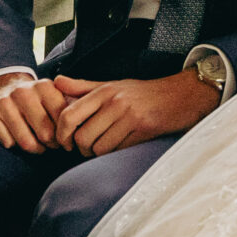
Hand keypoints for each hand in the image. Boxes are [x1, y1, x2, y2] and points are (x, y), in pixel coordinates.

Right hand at [0, 72, 64, 153]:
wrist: (3, 86)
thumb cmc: (36, 98)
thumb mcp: (55, 95)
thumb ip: (71, 105)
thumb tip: (82, 127)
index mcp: (44, 86)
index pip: (62, 119)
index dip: (66, 135)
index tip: (66, 140)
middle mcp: (23, 92)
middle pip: (45, 134)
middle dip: (52, 145)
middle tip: (53, 145)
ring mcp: (4, 102)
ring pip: (25, 142)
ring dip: (35, 149)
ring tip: (39, 146)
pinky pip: (7, 143)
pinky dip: (14, 145)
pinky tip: (17, 137)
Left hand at [52, 71, 218, 156]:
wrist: (180, 95)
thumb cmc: (142, 93)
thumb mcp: (112, 85)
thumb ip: (82, 87)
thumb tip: (56, 82)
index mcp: (103, 91)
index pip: (69, 115)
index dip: (61, 133)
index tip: (65, 141)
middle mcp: (114, 102)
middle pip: (81, 136)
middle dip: (80, 148)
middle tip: (85, 149)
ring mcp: (129, 116)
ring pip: (98, 147)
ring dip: (96, 154)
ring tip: (102, 148)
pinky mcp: (142, 129)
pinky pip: (117, 150)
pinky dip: (113, 153)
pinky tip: (118, 147)